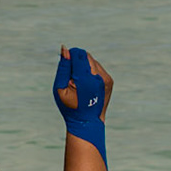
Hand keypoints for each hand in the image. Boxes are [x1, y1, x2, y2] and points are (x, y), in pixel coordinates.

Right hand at [52, 46, 112, 162]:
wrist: (87, 122)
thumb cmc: (70, 106)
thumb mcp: (60, 88)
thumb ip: (63, 68)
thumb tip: (66, 48)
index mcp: (85, 79)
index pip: (78, 54)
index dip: (70, 58)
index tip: (67, 69)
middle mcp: (99, 77)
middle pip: (86, 56)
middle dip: (77, 63)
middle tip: (72, 79)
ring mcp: (106, 79)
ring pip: (93, 61)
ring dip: (85, 67)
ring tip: (80, 83)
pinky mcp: (110, 81)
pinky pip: (98, 68)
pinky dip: (91, 73)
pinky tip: (87, 85)